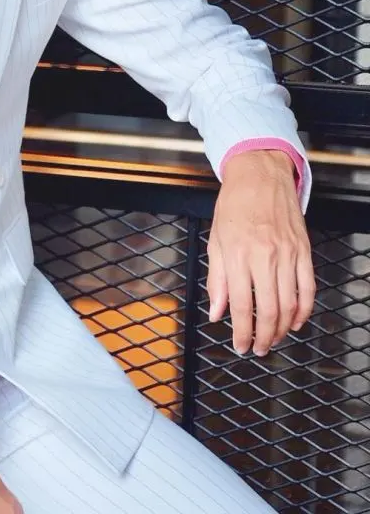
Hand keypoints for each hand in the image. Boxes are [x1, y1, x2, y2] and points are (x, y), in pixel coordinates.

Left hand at [207, 149, 314, 355]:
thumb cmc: (234, 205)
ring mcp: (287, 254)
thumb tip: (216, 312)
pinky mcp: (303, 250)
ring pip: (290, 304)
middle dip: (264, 337)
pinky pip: (308, 288)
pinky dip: (304, 310)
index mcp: (237, 254)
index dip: (241, 332)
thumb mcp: (215, 240)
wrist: (260, 175)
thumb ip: (216, 279)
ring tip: (274, 339)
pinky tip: (296, 321)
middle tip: (259, 349)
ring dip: (283, 329)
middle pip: (269, 310)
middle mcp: (264, 256)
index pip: (240, 305)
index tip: (240, 345)